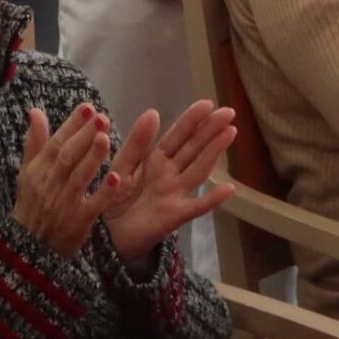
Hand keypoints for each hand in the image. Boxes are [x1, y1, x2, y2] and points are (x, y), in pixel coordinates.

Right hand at [11, 103, 120, 258]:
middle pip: (68, 156)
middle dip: (84, 136)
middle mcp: (50, 184)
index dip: (71, 125)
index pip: (55, 143)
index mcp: (38, 171)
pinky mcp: (78, 223)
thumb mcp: (27, 174)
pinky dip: (103, 192)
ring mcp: (65, 204)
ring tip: (105, 138)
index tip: (88, 108)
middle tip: (101, 117)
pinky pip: (92, 206)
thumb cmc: (31, 206)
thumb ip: (34, 142)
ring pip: (79, 177)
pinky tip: (116, 178)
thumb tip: (35, 111)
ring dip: (92, 158)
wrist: (29, 250)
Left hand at [102, 101, 236, 271]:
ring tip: (230, 132)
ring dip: (214, 152)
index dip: (192, 120)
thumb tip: (154, 112)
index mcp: (156, 158)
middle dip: (210, 130)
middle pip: (193, 148)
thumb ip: (137, 142)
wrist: (108, 234)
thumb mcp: (122, 165)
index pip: (178, 135)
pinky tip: (229, 189)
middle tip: (229, 112)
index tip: (207, 103)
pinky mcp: (176, 215)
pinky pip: (197, 206)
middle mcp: (171, 172)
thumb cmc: (116, 196)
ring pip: (198, 169)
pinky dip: (212, 198)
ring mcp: (176, 193)